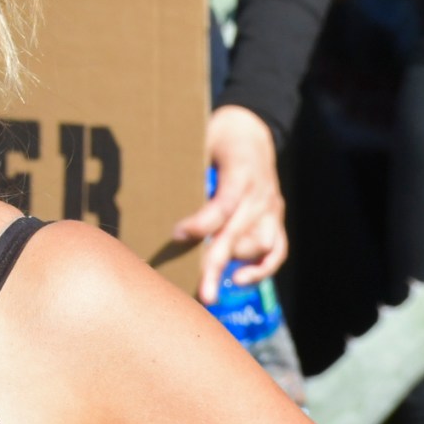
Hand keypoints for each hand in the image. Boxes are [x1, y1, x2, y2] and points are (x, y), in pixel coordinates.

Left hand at [173, 105, 287, 302]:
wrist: (252, 129)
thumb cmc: (217, 135)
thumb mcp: (200, 138)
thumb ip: (184, 163)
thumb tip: (146, 183)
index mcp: (241, 171)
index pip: (225, 203)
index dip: (202, 223)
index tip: (177, 235)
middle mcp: (260, 193)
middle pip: (238, 233)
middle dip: (216, 264)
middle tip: (201, 293)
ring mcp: (270, 208)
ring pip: (260, 245)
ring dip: (236, 266)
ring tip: (210, 287)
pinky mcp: (275, 219)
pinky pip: (277, 249)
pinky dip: (262, 269)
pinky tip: (240, 281)